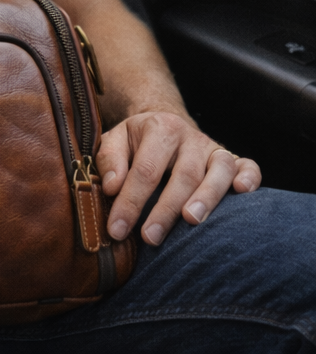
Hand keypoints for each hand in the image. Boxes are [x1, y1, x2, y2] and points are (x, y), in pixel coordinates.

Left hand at [96, 110, 260, 245]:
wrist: (163, 123)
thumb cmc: (136, 142)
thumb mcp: (115, 141)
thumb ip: (109, 160)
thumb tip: (111, 187)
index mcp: (158, 128)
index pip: (144, 170)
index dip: (130, 202)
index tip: (117, 230)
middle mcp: (189, 136)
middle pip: (182, 175)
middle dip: (166, 210)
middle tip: (150, 238)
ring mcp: (213, 147)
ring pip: (218, 172)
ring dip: (207, 198)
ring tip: (191, 222)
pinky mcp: (232, 158)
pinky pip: (248, 166)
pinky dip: (250, 178)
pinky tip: (243, 193)